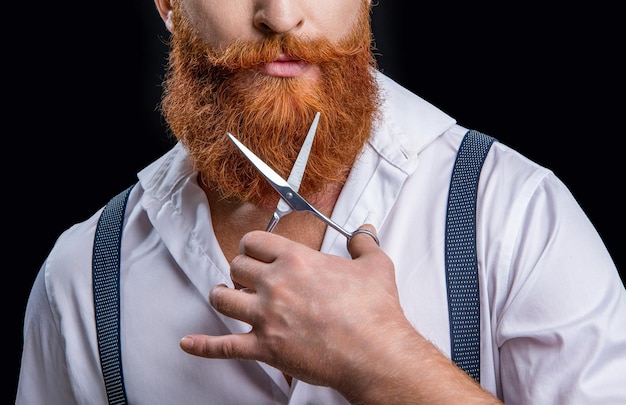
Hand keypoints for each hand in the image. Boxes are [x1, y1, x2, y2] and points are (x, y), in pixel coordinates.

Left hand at [179, 225, 498, 403]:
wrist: (374, 352)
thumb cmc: (374, 312)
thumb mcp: (375, 266)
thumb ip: (364, 244)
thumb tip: (364, 232)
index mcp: (296, 260)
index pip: (256, 241)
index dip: (252, 244)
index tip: (254, 249)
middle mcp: (275, 285)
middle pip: (236, 266)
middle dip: (239, 269)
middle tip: (245, 275)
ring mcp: (265, 317)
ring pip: (223, 299)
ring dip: (221, 295)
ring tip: (224, 294)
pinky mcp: (264, 348)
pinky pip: (224, 346)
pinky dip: (203, 346)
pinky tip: (188, 344)